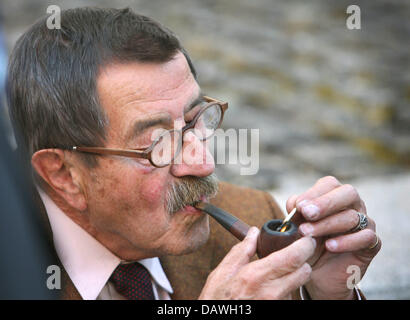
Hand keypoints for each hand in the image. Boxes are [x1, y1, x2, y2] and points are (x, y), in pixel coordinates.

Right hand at [199, 227, 315, 299]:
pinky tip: (267, 293)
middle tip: (292, 257)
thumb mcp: (222, 274)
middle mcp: (272, 293)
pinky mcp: (279, 311)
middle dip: (301, 262)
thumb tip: (253, 233)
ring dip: (290, 279)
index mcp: (257, 276)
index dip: (305, 246)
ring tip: (271, 279)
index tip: (305, 240)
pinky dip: (282, 293)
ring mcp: (277, 305)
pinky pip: (288, 299)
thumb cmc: (217, 301)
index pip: (294, 257)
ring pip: (297, 286)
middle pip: (304, 272)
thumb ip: (241, 251)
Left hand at [286, 176, 381, 299]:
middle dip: (325, 203)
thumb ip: (295, 214)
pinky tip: (330, 246)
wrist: (317, 275)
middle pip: (348, 193)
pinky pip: (366, 237)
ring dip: (327, 224)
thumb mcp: (296, 229)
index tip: (298, 206)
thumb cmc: (307, 245)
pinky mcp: (372, 245)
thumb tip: (294, 202)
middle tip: (306, 213)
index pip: (329, 184)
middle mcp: (353, 206)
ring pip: (352, 217)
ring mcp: (365, 224)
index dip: (314, 193)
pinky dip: (347, 241)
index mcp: (333, 197)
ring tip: (307, 233)